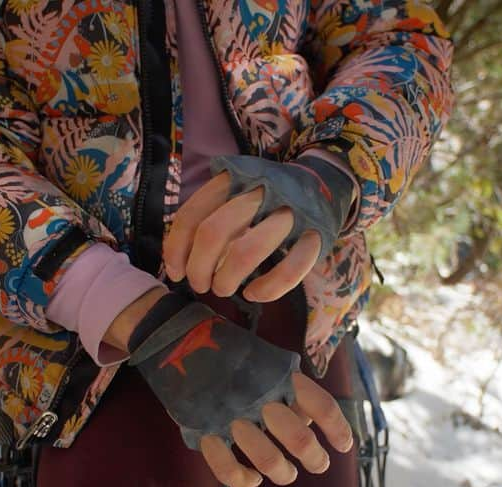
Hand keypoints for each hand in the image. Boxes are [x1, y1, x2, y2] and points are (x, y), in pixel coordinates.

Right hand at [124, 298, 353, 486]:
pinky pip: (228, 469)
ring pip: (268, 460)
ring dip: (283, 472)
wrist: (180, 338)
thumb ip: (288, 387)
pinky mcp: (204, 430)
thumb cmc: (232, 351)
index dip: (338, 429)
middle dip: (315, 459)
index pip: (321, 405)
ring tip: (288, 474)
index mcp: (279, 375)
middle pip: (299, 439)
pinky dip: (244, 481)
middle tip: (319, 465)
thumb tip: (311, 421)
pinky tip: (253, 480)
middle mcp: (259, 396)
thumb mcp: (267, 359)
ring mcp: (231, 415)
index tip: (346, 446)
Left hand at [162, 170, 322, 301]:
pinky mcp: (316, 235)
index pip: (194, 214)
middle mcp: (262, 190)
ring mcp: (291, 212)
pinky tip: (254, 294)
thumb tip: (177, 261)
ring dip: (226, 279)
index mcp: (236, 177)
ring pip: (247, 250)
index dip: (177, 248)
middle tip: (200, 284)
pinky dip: (267, 289)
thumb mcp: (237, 192)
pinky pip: (289, 269)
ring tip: (222, 289)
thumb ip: (210, 215)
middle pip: (214, 232)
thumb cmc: (268, 197)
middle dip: (199, 267)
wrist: (325, 181)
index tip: (176, 273)